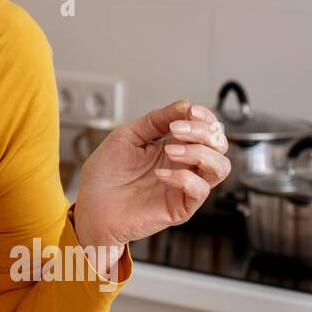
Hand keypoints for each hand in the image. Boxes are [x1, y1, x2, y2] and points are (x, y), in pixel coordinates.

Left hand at [72, 99, 230, 248]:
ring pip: (220, 167)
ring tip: (170, 151)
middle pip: (219, 145)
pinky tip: (160, 174)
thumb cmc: (106, 173)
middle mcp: (184, 165)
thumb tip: (185, 105)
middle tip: (176, 129)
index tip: (190, 111)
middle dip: (203, 131)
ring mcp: (185, 186)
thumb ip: (155, 120)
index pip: (206, 128)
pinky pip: (199, 191)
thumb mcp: (127, 136)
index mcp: (174, 146)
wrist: (90, 204)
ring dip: (199, 153)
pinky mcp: (180, 207)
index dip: (205, 117)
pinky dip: (184, 178)